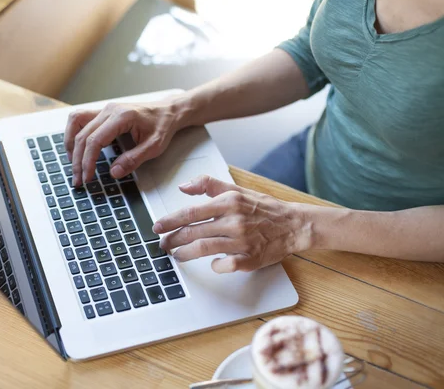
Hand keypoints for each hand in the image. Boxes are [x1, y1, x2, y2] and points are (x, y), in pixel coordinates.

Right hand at [64, 100, 183, 185]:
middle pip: (82, 135)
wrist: (168, 111)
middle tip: (78, 179)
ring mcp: (104, 109)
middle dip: (77, 159)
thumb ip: (133, 160)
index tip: (87, 177)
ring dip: (70, 144)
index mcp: (121, 117)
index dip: (88, 161)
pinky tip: (77, 150)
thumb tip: (113, 172)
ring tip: (73, 164)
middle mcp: (109, 110)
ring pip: (75, 123)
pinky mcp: (103, 112)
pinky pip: (80, 120)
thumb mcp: (154, 147)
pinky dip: (74, 134)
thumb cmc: (162, 126)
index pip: (95, 140)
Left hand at [152, 175, 311, 272]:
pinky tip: (211, 264)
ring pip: (204, 249)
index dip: (170, 221)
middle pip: (193, 232)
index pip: (191, 212)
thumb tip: (183, 186)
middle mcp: (234, 221)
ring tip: (177, 255)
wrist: (294, 225)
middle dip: (173, 240)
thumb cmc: (264, 207)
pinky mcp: (250, 259)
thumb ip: (208, 185)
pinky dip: (214, 266)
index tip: (157, 226)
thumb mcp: (237, 189)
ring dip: (185, 253)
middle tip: (163, 244)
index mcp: (229, 202)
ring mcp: (242, 241)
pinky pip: (224, 265)